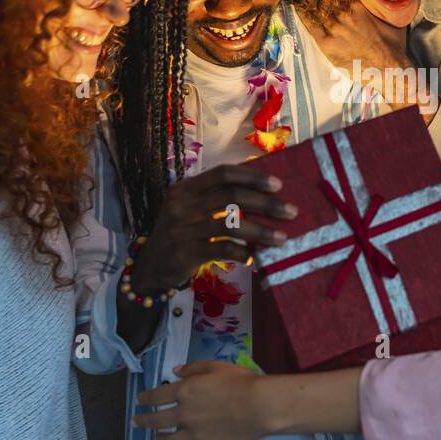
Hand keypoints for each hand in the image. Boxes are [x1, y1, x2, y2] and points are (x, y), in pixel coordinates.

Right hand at [130, 164, 297, 295]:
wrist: (150, 266)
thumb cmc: (180, 234)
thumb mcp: (190, 209)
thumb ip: (216, 198)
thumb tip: (263, 193)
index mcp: (186, 188)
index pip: (223, 173)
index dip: (252, 177)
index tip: (278, 185)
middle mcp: (181, 204)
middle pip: (231, 196)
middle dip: (265, 203)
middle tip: (290, 211)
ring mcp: (182, 228)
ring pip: (230, 224)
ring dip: (261, 231)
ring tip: (282, 238)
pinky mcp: (185, 252)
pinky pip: (222, 249)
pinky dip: (242, 252)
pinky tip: (255, 258)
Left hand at [131, 361, 269, 439]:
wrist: (260, 406)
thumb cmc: (240, 381)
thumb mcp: (216, 366)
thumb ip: (193, 368)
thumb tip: (175, 372)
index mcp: (185, 392)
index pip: (157, 396)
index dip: (146, 398)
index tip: (138, 401)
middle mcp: (185, 414)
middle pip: (157, 420)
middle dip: (143, 421)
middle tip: (135, 422)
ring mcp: (196, 434)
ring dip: (162, 439)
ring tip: (158, 438)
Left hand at [309, 0, 434, 120]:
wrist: (390, 68)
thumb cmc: (394, 47)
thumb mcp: (392, 20)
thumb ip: (383, 8)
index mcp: (359, 6)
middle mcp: (345, 14)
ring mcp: (335, 29)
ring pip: (316, 10)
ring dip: (307, 1)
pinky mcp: (327, 44)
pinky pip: (310, 26)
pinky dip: (302, 15)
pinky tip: (295, 6)